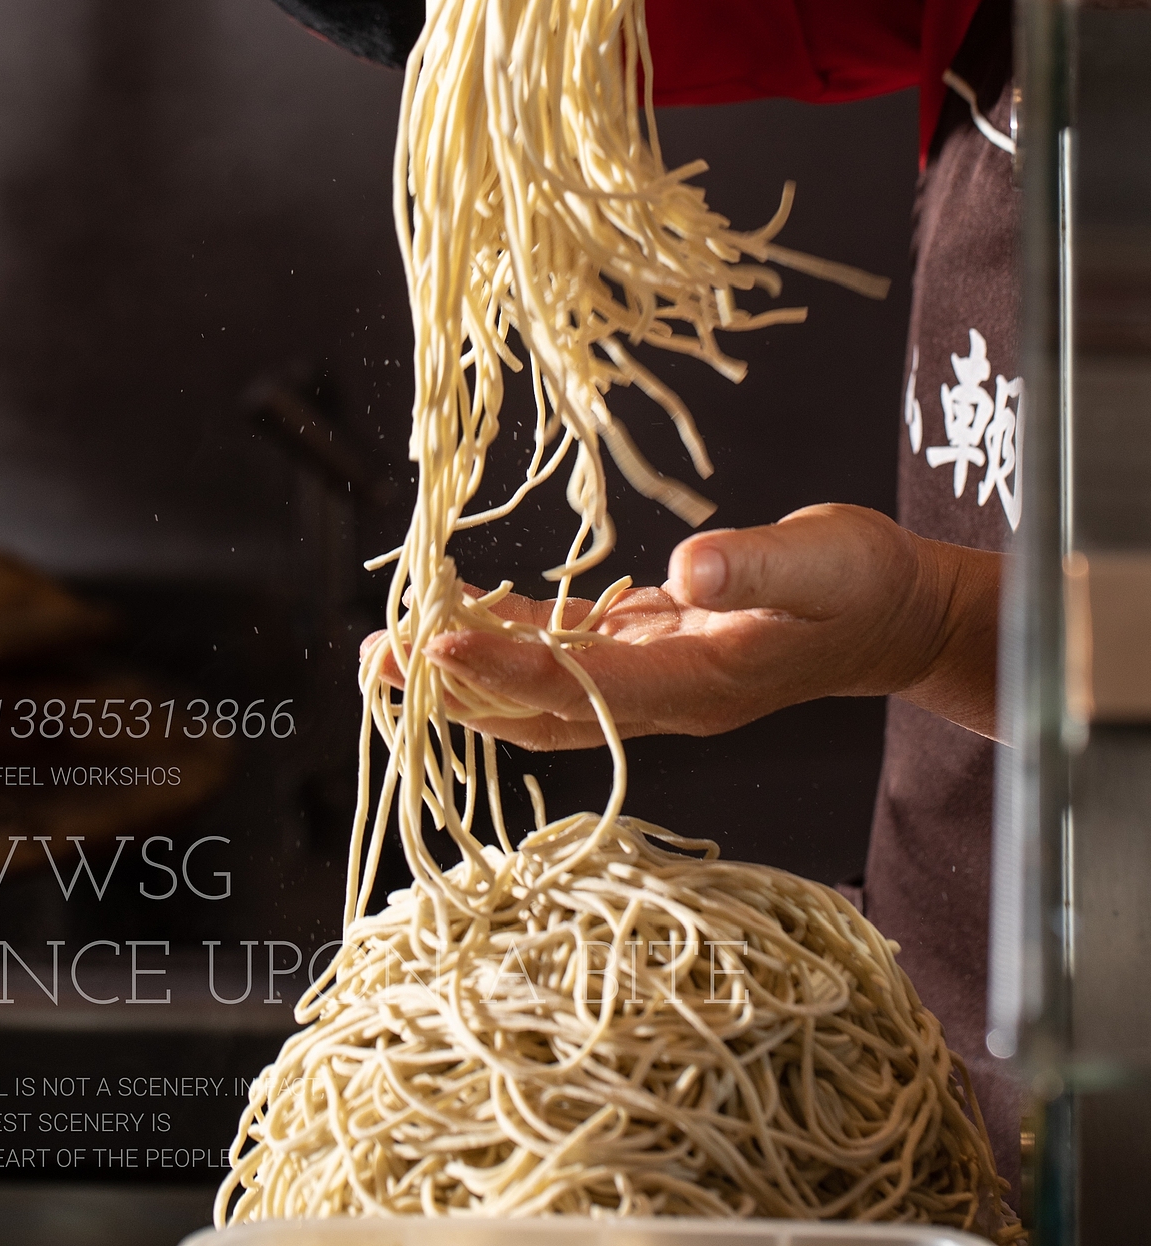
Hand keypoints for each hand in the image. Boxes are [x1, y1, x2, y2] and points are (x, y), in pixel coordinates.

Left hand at [363, 506, 1001, 748]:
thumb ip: (755, 564)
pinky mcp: (652, 656)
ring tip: (391, 649)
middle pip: (545, 708)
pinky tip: (464, 615)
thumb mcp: (823, 562)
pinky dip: (511, 641)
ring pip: (544, 693)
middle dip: (458, 687)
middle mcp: (667, 696)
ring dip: (467, 672)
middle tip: (377, 659)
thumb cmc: (862, 584)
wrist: (893, 617)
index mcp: (703, 680)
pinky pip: (567, 661)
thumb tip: (683, 566)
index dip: (510, 674)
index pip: (588, 689)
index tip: (439, 650)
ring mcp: (656, 683)